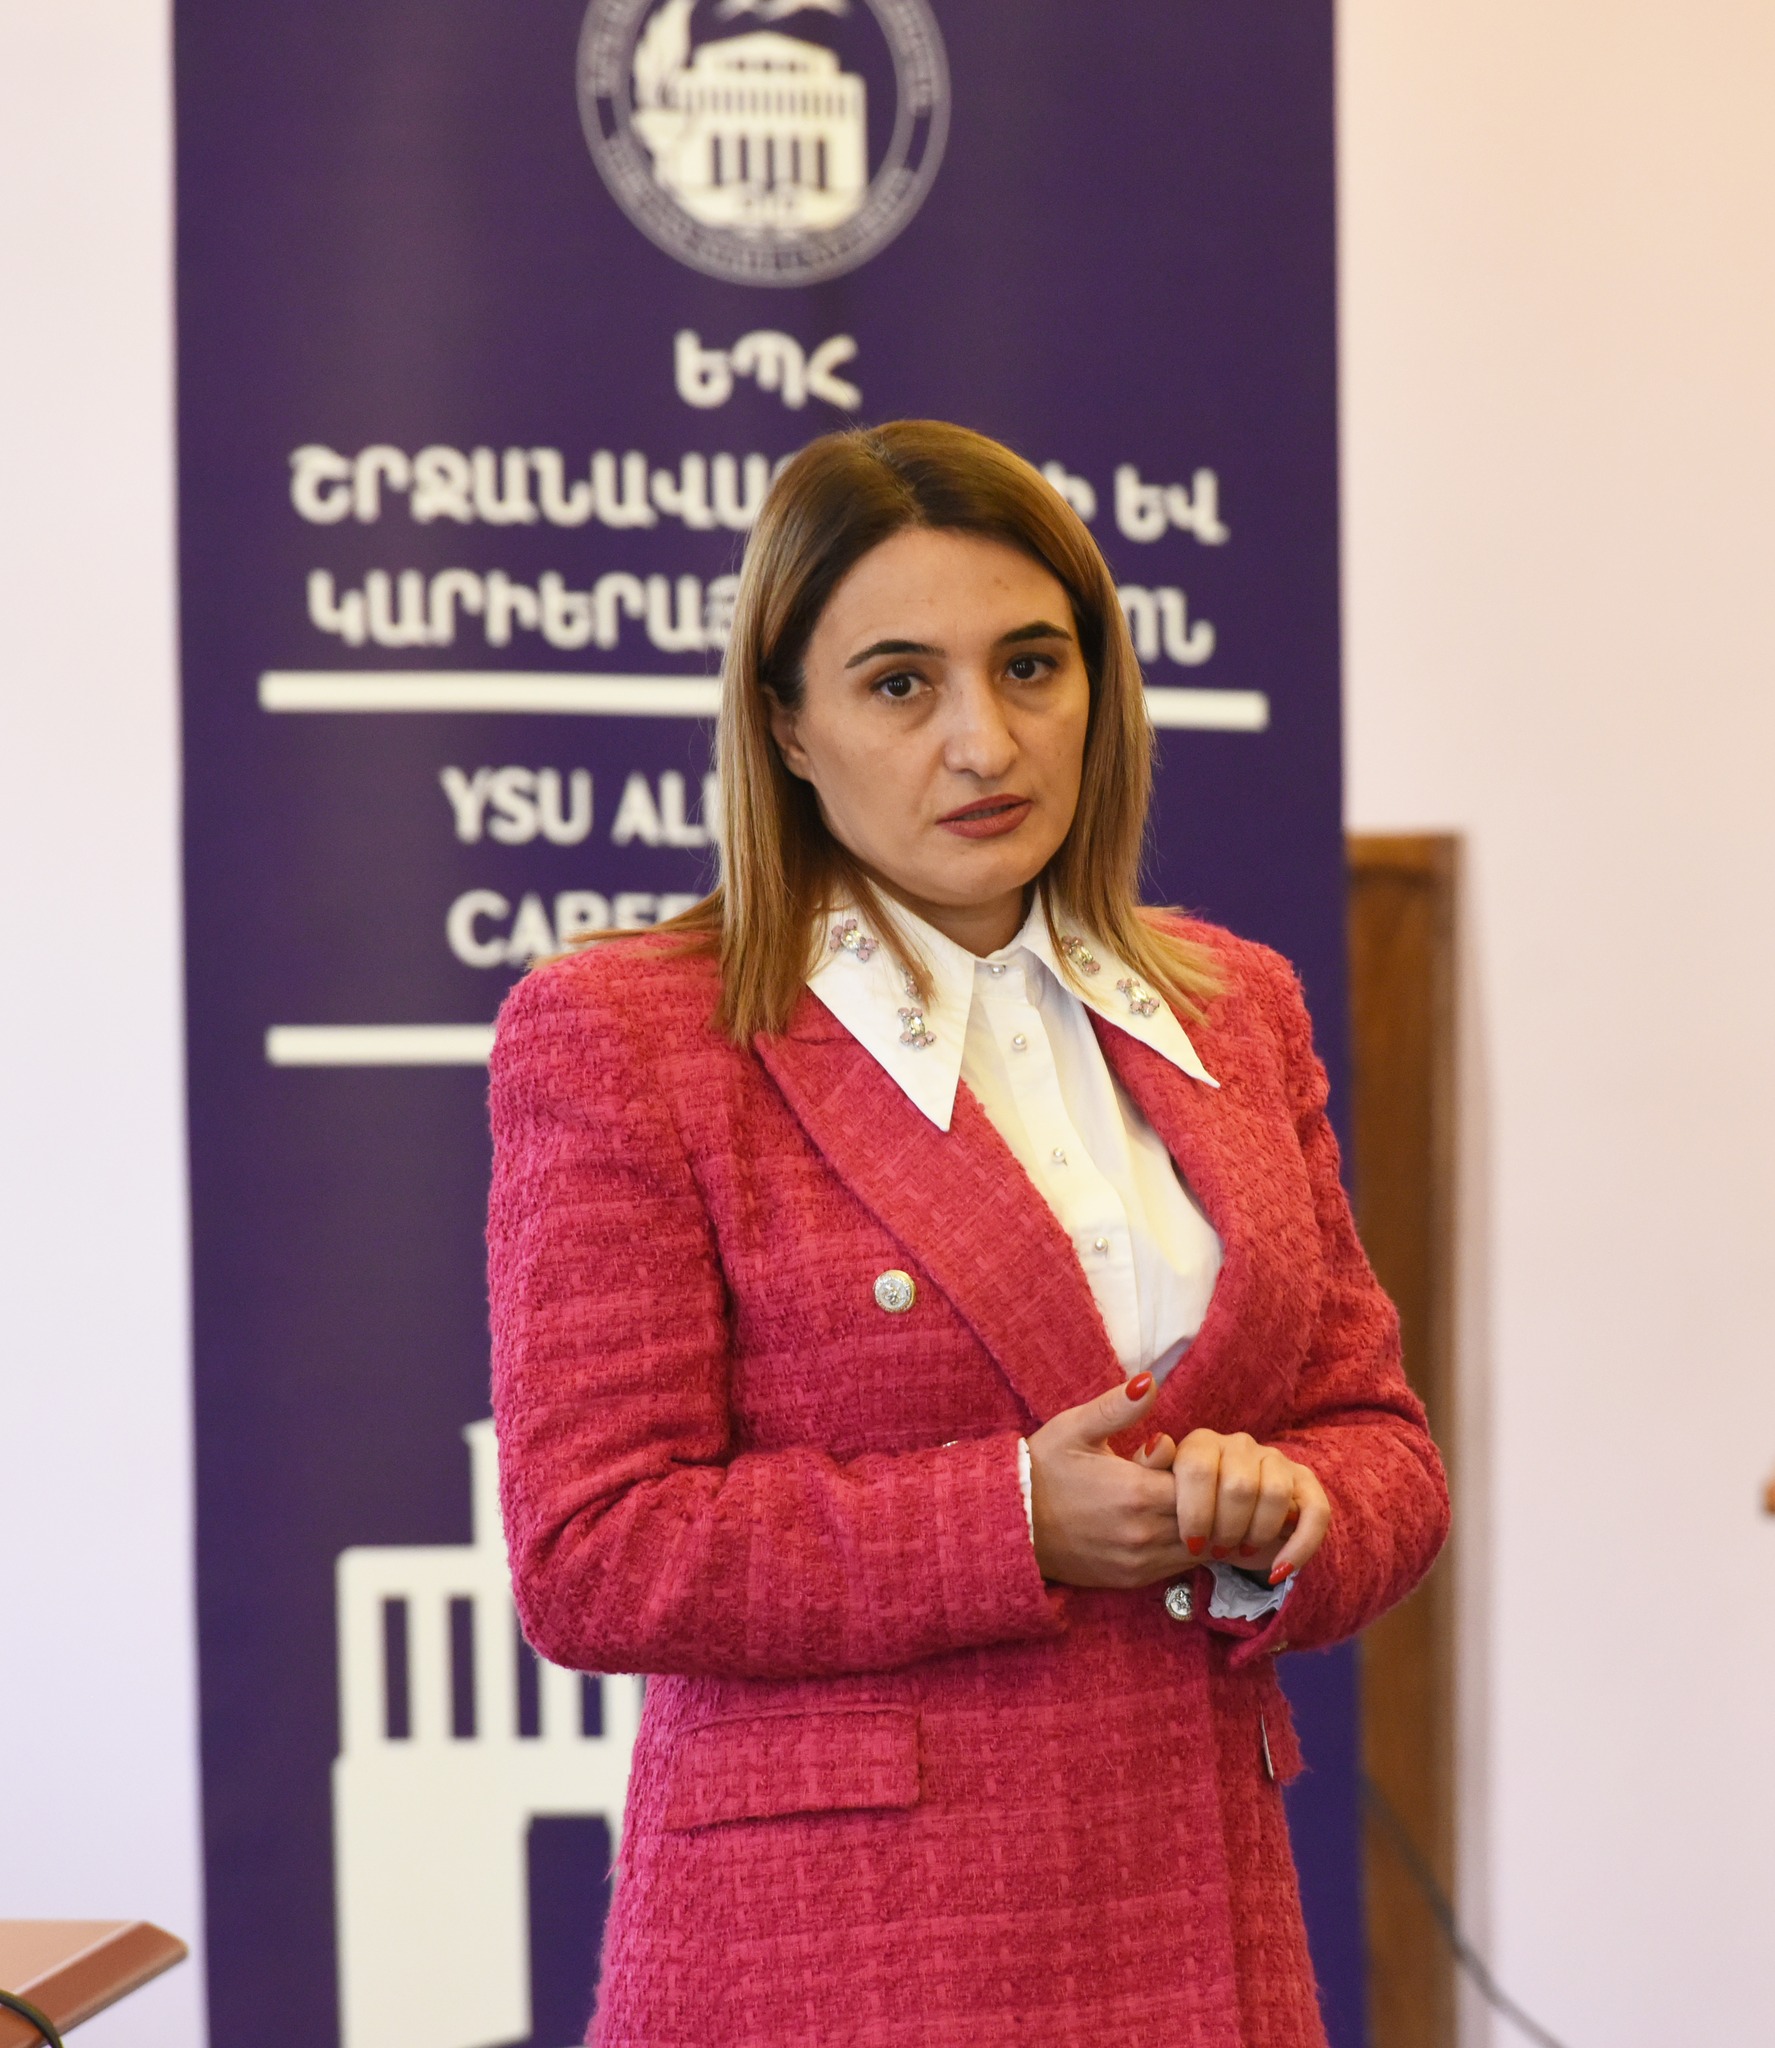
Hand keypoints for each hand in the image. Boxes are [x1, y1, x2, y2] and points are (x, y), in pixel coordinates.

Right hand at [1027, 1374, 1190, 1587]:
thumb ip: (1118, 1407)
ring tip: (1174, 1501)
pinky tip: (1164, 1525)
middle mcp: (1144, 1533)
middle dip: (1204, 1498)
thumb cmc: (1043, 1468)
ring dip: (1199, 1524)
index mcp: (1137, 1492)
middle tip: (1178, 1479)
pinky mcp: (1131, 1579)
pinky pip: (1178, 1567)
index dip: (1200, 1470)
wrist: (1009, 1522)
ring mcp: (1139, 1562)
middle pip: (1207, 1518)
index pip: (1203, 1484)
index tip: (1178, 1459)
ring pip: (1200, 1547)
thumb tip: (1149, 1381)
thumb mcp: (1076, 1428)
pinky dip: (1183, 1547)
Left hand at [1141, 1429, 1330, 1587]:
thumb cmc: (1183, 1513)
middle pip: (1239, 1485)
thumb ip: (1148, 1471)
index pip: (1199, 1467)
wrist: (1219, 1529)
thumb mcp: (1154, 1495)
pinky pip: (1315, 1512)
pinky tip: (1279, 1570)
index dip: (1195, 1511)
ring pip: (1275, 1494)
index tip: (1190, 1542)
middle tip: (1215, 1548)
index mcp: (1201, 1443)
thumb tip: (1158, 1445)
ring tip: (1239, 1549)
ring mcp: (1275, 1461)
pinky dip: (1299, 1547)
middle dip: (1226, 1528)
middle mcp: (1240, 1445)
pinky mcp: (1305, 1484)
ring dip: (1256, 1533)